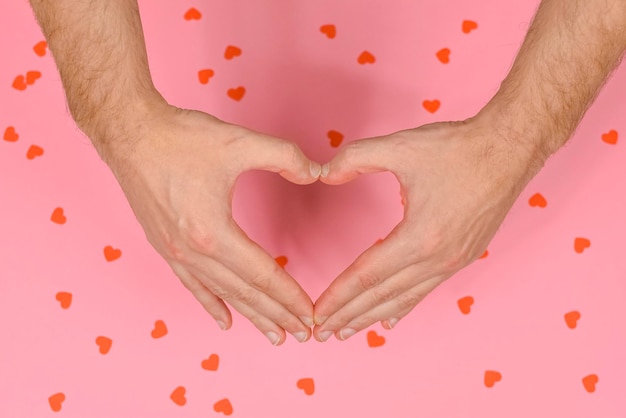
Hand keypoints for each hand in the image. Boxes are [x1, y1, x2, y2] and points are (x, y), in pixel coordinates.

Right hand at [99, 104, 320, 344]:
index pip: (263, 275)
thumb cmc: (180, 138)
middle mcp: (192, 252)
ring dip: (250, 316)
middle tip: (302, 334)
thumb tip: (316, 173)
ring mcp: (175, 253)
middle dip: (276, 315)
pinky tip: (225, 320)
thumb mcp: (240, 142)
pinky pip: (192, 285)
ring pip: (221, 294)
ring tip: (274, 334)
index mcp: (213, 233)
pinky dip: (211, 304)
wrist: (129, 133)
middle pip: (244, 293)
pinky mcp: (164, 247)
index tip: (310, 315)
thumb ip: (285, 157)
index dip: (289, 296)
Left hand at [313, 117, 543, 341]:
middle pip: (383, 295)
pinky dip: (404, 306)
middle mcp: (438, 258)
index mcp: (420, 237)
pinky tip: (390, 319)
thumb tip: (323, 173)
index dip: (339, 296)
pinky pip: (426, 290)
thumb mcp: (400, 146)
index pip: (367, 276)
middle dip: (349, 315)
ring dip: (373, 317)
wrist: (511, 148)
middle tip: (323, 333)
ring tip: (348, 331)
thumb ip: (355, 158)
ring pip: (404, 298)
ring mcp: (453, 261)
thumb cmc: (459, 148)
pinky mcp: (463, 257)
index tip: (317, 314)